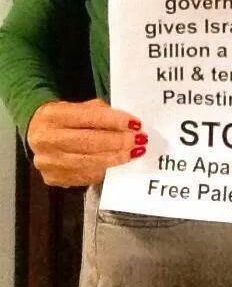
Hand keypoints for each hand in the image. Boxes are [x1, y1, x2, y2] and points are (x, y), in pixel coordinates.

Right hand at [26, 98, 147, 187]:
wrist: (37, 131)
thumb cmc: (67, 117)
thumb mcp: (81, 107)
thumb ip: (101, 114)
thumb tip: (129, 126)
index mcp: (52, 115)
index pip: (88, 117)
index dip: (114, 121)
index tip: (136, 124)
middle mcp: (46, 139)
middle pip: (88, 142)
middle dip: (118, 142)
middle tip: (140, 141)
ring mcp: (47, 162)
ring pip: (88, 162)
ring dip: (115, 159)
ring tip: (135, 153)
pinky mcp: (52, 178)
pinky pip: (84, 177)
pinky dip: (104, 170)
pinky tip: (118, 165)